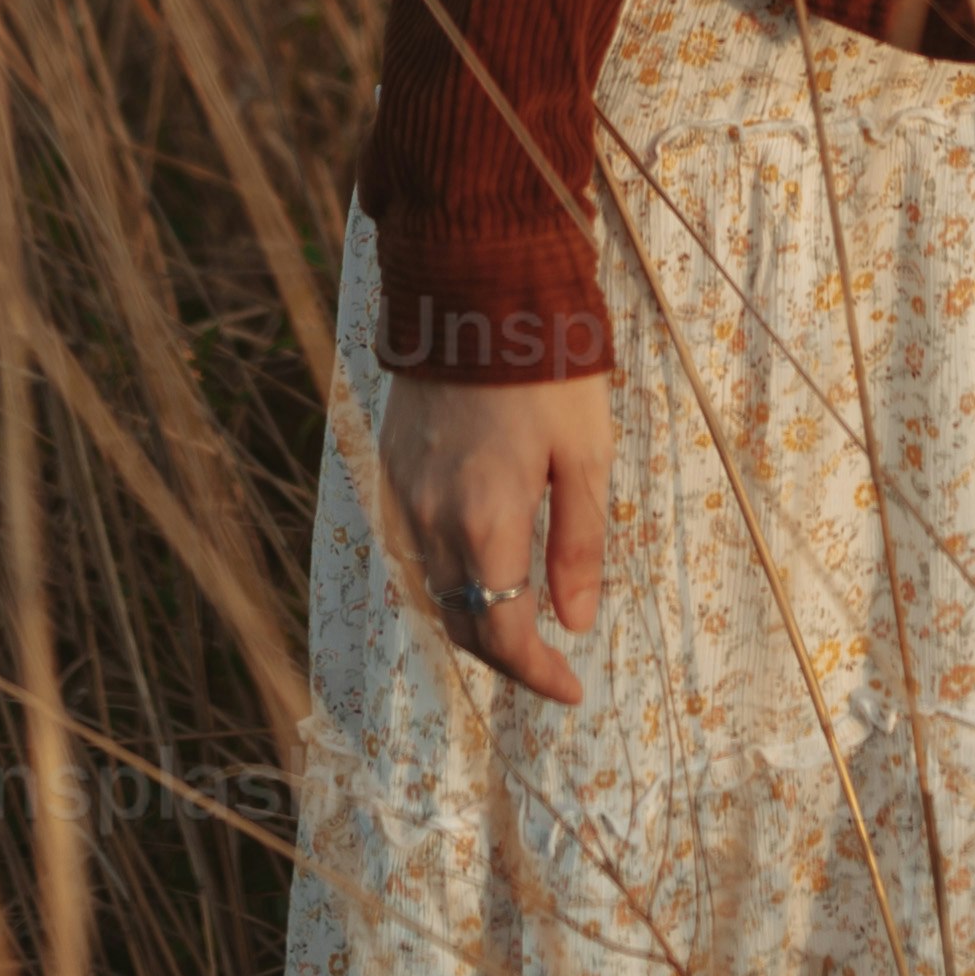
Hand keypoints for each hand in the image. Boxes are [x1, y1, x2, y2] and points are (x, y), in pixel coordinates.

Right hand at [375, 371, 612, 702]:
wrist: (472, 287)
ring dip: (474, 620)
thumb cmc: (544, 366)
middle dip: (506, 657)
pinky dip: (447, 578)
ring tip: (519, 625)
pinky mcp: (391, 468)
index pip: (503, 634)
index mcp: (484, 521)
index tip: (571, 689)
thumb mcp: (584, 455)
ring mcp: (404, 494)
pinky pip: (413, 549)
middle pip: (462, 623)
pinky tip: (479, 570)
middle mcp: (431, 518)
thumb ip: (577, 544)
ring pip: (433, 591)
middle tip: (550, 666)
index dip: (537, 674)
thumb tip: (575, 622)